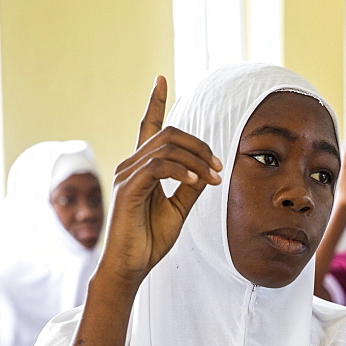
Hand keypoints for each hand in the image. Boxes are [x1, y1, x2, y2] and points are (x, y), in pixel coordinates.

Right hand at [99, 75, 222, 288]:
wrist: (132, 266)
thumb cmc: (150, 239)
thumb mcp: (178, 209)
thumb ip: (189, 187)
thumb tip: (206, 171)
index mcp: (143, 167)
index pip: (148, 126)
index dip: (155, 102)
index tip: (161, 79)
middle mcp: (131, 165)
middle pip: (169, 134)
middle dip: (200, 146)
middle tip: (218, 168)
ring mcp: (127, 175)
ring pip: (166, 148)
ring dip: (196, 161)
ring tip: (211, 178)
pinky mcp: (128, 189)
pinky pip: (158, 167)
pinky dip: (181, 171)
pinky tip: (195, 183)